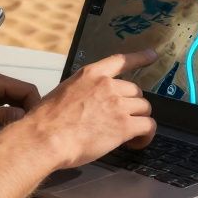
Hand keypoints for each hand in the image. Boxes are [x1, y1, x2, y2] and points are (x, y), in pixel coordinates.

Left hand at [0, 70, 40, 136]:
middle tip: (30, 130)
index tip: (35, 125)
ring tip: (20, 129)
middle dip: (28, 109)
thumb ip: (1, 116)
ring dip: (17, 111)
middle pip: (20, 92)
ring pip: (10, 97)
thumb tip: (23, 117)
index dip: (35, 107)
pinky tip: (5, 124)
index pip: (26, 89)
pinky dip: (6, 111)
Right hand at [15, 49, 159, 169]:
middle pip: (135, 91)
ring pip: (144, 108)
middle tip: (121, 121)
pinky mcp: (124, 126)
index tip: (152, 55)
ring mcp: (117, 105)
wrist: (46, 138)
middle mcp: (107, 85)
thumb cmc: (47, 120)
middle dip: (131, 105)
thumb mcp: (64, 92)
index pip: (120, 61)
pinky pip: (148, 126)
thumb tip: (90, 104)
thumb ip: (83, 92)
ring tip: (130, 135)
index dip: (139, 58)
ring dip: (139, 120)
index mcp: (91, 74)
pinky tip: (137, 142)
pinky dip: (146, 135)